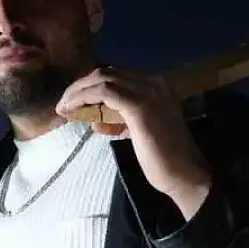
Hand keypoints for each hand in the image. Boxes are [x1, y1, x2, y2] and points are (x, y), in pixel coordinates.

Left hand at [55, 67, 212, 218]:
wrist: (184, 174)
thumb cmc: (163, 158)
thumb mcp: (139, 131)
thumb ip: (120, 120)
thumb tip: (96, 119)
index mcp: (157, 86)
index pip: (116, 76)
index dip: (90, 86)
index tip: (73, 102)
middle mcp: (154, 83)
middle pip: (107, 73)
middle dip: (80, 87)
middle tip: (64, 104)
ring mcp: (149, 93)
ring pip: (102, 79)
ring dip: (78, 92)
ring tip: (64, 108)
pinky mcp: (139, 107)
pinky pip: (103, 93)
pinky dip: (83, 98)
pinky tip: (72, 110)